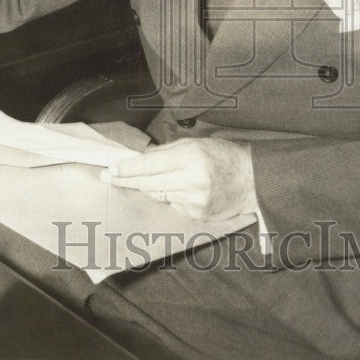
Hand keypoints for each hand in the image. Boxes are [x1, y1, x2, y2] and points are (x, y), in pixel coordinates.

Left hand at [100, 138, 258, 221]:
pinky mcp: (197, 216)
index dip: (128, 169)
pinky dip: (169, 198)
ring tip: (138, 182)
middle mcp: (192, 181)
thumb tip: (142, 158)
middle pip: (149, 183)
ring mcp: (195, 202)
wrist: (252, 181)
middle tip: (108, 178)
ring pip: (158, 196)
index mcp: (191, 157)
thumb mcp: (196, 143)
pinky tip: (176, 191)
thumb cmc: (223, 156)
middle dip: (126, 181)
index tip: (110, 170)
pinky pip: (172, 206)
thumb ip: (168, 151)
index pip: (150, 165)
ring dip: (147, 189)